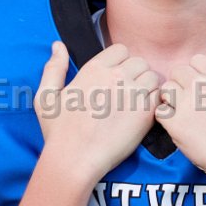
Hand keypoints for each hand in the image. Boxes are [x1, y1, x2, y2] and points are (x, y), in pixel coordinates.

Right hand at [34, 41, 160, 180]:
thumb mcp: (46, 96)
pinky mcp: (144, 113)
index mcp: (94, 68)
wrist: (74, 160)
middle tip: (126, 93)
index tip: (115, 78)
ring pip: (152, 77)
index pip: (121, 50)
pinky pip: (159, 97)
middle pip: (139, 62)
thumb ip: (54, 68)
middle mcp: (116, 76)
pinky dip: (154, 103)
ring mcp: (132, 94)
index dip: (120, 62)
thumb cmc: (58, 131)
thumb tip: (58, 45)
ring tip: (136, 103)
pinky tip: (142, 115)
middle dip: (135, 74)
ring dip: (147, 87)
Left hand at [155, 45, 205, 190]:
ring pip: (166, 89)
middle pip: (178, 71)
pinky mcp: (176, 123)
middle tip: (190, 102)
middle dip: (182, 83)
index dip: (196, 72)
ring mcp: (187, 103)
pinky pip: (160, 110)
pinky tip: (178, 126)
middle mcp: (201, 85)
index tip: (201, 87)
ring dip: (171, 98)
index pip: (196, 60)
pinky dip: (166, 117)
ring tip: (182, 113)